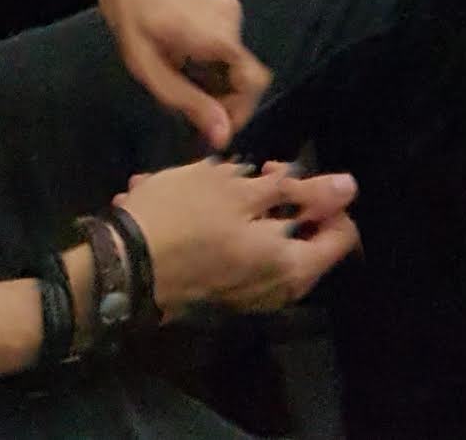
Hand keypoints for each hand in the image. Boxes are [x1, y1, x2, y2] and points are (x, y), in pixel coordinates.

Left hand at [91, 0, 270, 152]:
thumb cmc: (134, 26)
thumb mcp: (151, 71)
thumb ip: (189, 103)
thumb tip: (223, 136)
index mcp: (216, 36)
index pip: (253, 81)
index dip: (243, 110)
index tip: (219, 129)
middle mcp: (233, 22)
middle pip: (249, 76)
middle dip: (229, 102)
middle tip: (200, 116)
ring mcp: (234, 13)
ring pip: (241, 65)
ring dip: (223, 86)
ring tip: (191, 90)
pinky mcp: (231, 10)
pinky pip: (234, 51)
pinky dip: (220, 69)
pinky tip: (196, 70)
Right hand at [113, 159, 360, 322]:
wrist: (116, 268)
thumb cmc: (181, 220)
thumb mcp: (239, 190)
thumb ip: (299, 190)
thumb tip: (349, 187)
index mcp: (292, 267)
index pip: (342, 232)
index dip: (324, 196)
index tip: (284, 175)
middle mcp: (275, 290)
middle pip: (300, 235)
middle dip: (277, 197)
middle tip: (247, 173)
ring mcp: (244, 293)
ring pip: (261, 239)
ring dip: (239, 205)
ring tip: (204, 177)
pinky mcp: (216, 289)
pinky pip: (232, 251)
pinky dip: (217, 224)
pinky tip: (182, 194)